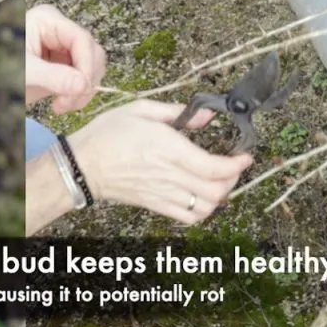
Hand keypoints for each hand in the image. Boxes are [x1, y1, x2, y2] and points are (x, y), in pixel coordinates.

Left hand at [25, 4, 105, 112]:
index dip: (86, 64)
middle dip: (83, 80)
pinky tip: (62, 103)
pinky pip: (82, 77)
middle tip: (67, 102)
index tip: (82, 88)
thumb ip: (54, 77)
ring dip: (82, 89)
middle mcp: (58, 30)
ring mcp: (62, 47)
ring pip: (91, 66)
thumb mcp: (26, 72)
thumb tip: (82, 84)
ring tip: (61, 105)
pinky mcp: (63, 64)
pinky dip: (78, 93)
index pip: (81, 39)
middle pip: (90, 52)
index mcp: (47, 20)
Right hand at [68, 100, 252, 224]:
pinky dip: (203, 211)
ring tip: (220, 181)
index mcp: (168, 148)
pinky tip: (201, 197)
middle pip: (217, 190)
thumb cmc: (108, 134)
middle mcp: (169, 174)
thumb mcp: (141, 109)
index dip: (237, 164)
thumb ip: (178, 112)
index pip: (215, 166)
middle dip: (233, 179)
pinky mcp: (156, 205)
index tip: (245, 155)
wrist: (82, 164)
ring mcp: (163, 193)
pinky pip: (189, 217)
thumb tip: (206, 117)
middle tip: (233, 166)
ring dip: (220, 196)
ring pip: (207, 207)